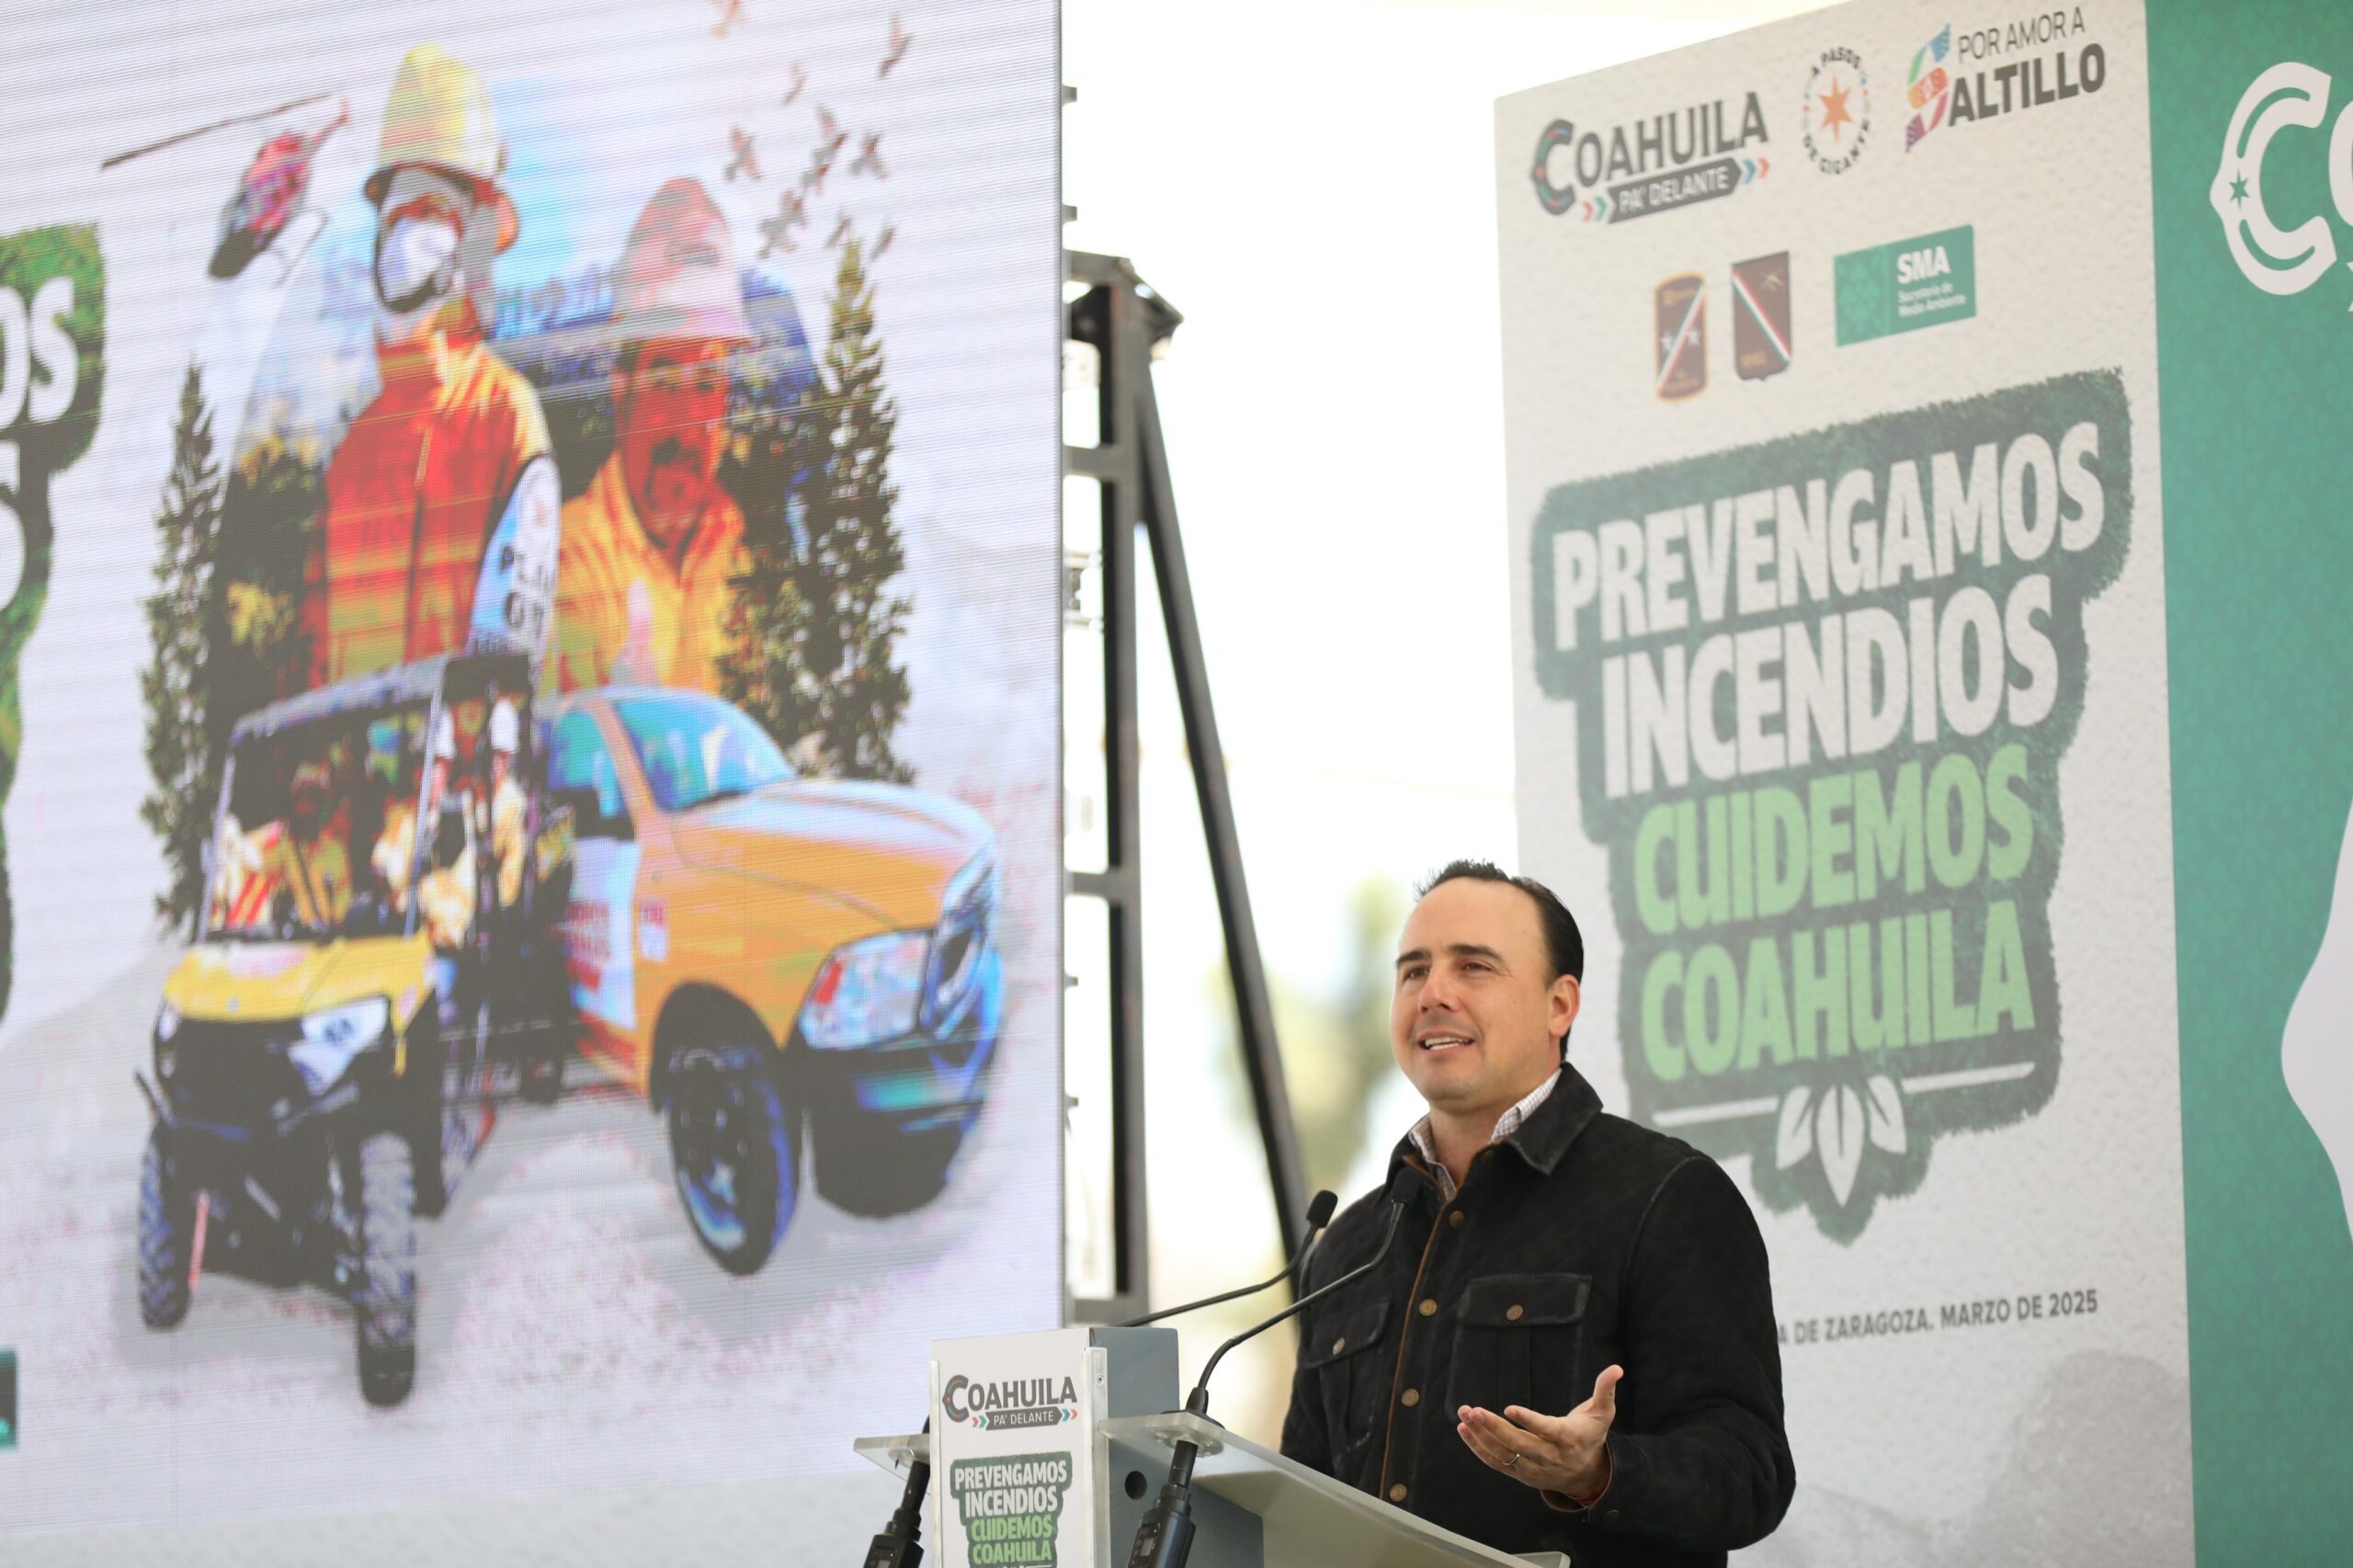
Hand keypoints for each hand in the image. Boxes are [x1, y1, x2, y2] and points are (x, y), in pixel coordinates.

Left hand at [1456, 1364, 1621, 1501]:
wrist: (1587, 1474)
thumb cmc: (1591, 1435)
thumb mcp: (1602, 1413)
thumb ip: (1605, 1390)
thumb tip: (1617, 1368)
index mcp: (1568, 1438)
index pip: (1546, 1431)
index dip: (1529, 1421)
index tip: (1509, 1408)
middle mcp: (1549, 1456)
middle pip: (1518, 1444)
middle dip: (1493, 1427)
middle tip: (1472, 1410)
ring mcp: (1533, 1468)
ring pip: (1503, 1455)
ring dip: (1481, 1435)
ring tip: (1464, 1415)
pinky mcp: (1521, 1474)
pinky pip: (1496, 1463)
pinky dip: (1479, 1448)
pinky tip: (1464, 1430)